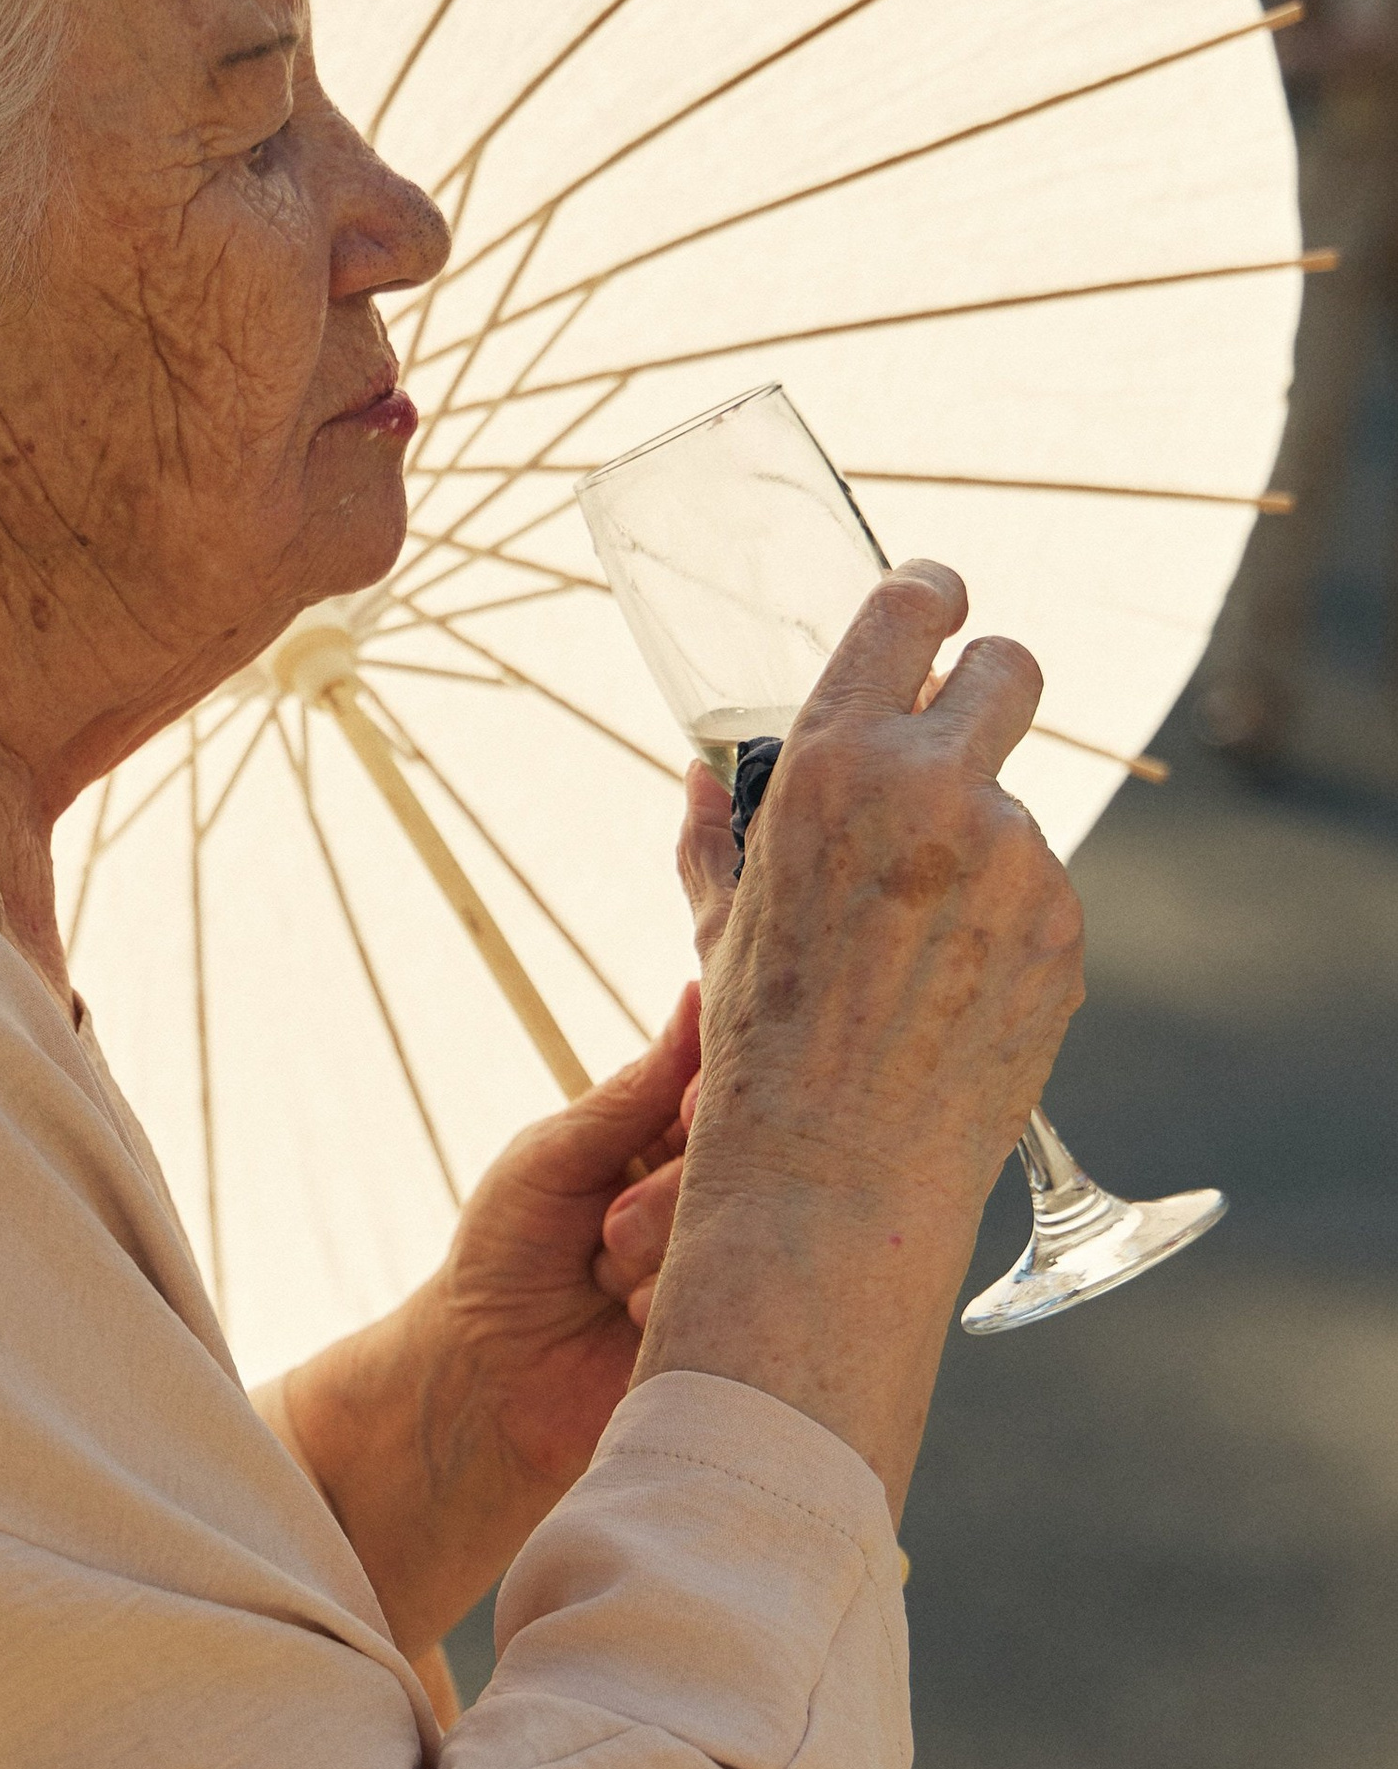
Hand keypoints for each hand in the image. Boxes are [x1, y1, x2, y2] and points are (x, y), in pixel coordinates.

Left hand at [275, 989, 704, 1657]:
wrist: (484, 1379)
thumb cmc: (505, 1254)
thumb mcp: (551, 1159)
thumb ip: (629, 1095)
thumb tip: (694, 996)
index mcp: (675, 1137)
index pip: (731, 1085)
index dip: (712, 1097)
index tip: (682, 1114)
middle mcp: (715, 1192)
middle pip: (748, 1157)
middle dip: (667, 1195)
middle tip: (607, 1229)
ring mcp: (733, 1260)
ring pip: (746, 1227)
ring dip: (660, 1256)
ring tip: (605, 1284)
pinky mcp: (740, 1329)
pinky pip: (745, 1300)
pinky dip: (675, 1306)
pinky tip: (633, 1324)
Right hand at [637, 558, 1086, 1517]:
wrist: (834, 1173)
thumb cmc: (758, 1048)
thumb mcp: (723, 923)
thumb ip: (719, 834)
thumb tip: (705, 773)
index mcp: (837, 764)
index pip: (910, 613)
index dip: (929, 595)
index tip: (938, 600)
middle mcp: (939, 790)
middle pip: (1011, 670)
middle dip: (987, 686)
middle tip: (957, 738)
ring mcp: (1017, 859)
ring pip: (1014, 809)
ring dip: (976, 849)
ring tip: (911, 949)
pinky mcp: (1063, 928)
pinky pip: (1038, 896)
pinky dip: (1001, 926)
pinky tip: (947, 993)